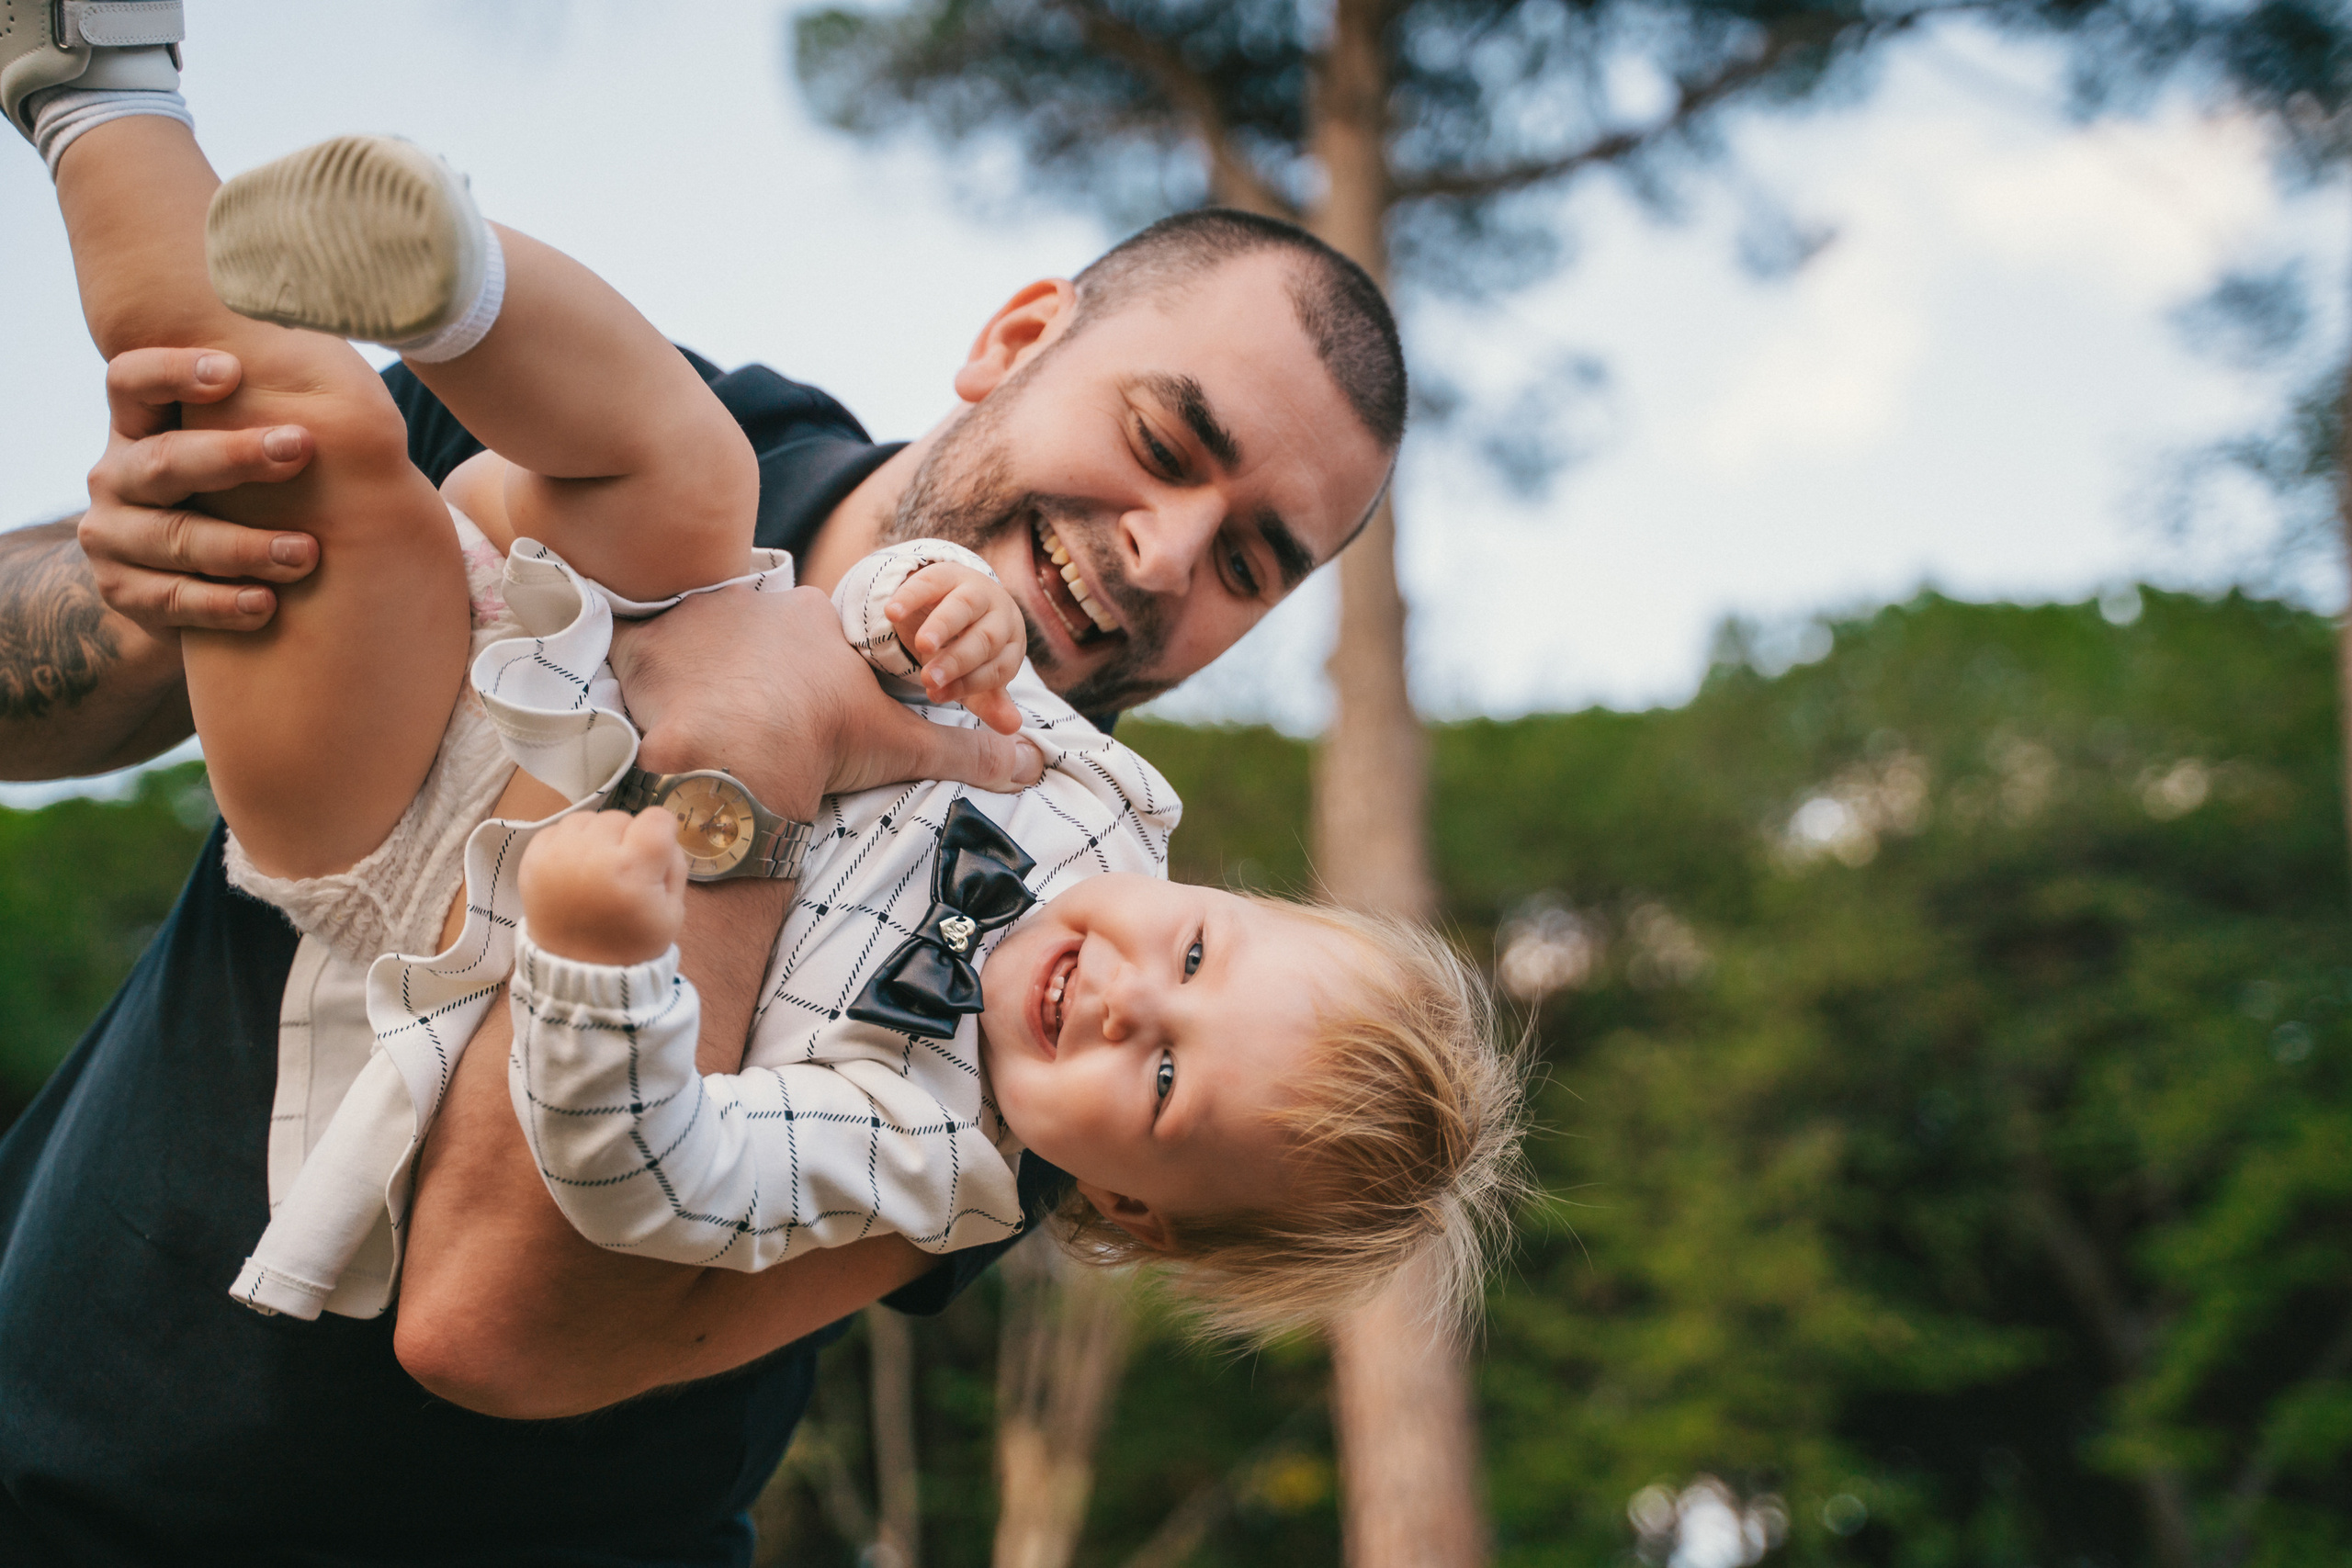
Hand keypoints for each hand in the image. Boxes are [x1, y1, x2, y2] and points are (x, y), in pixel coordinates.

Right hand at [79, 348, 319, 637]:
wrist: (190, 581)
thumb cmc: (242, 491)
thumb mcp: (244, 441)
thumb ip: (272, 402)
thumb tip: (343, 355)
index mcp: (138, 424)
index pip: (131, 381)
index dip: (172, 372)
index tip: (234, 370)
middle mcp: (115, 474)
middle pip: (163, 462)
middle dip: (233, 456)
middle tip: (299, 448)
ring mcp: (113, 535)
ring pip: (176, 538)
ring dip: (245, 546)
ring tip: (306, 553)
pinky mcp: (123, 592)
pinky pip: (171, 601)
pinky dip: (221, 604)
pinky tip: (266, 605)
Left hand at [518, 809, 687, 965]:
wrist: (579, 970)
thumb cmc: (632, 942)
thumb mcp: (673, 912)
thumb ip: (675, 865)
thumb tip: (662, 835)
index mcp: (633, 869)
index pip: (657, 818)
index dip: (662, 833)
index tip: (655, 853)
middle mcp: (593, 854)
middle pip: (620, 817)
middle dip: (627, 838)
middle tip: (622, 871)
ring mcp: (558, 855)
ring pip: (588, 819)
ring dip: (597, 837)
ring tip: (596, 868)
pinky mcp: (532, 859)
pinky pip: (558, 829)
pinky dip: (569, 844)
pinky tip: (574, 869)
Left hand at [608, 585, 1043, 821]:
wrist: (738, 755)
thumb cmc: (820, 744)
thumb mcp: (901, 748)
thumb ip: (966, 753)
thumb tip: (1031, 763)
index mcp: (817, 618)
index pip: (812, 635)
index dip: (808, 676)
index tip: (798, 714)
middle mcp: (757, 601)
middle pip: (752, 632)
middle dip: (748, 671)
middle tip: (746, 723)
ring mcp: (696, 616)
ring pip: (696, 639)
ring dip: (694, 672)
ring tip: (696, 721)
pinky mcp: (643, 641)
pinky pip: (634, 648)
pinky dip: (637, 675)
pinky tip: (644, 709)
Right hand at [885, 561, 1024, 734]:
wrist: (958, 599)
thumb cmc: (969, 648)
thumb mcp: (978, 676)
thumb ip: (989, 702)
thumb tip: (1012, 727)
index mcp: (1011, 644)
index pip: (996, 668)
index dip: (969, 684)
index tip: (938, 696)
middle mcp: (1000, 615)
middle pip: (985, 639)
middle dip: (958, 661)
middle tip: (930, 680)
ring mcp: (975, 590)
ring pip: (963, 607)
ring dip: (943, 626)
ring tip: (922, 646)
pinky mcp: (947, 573)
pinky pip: (930, 582)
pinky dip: (911, 597)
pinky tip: (892, 613)